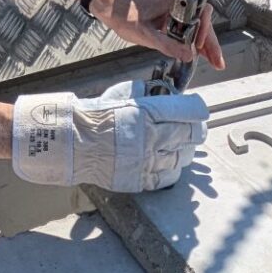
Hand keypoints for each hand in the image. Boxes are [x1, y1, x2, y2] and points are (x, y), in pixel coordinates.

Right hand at [10, 80, 210, 191]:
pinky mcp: (140, 179)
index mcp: (148, 113)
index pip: (191, 112)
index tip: (200, 113)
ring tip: (180, 146)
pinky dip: (172, 169)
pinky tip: (168, 163)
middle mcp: (152, 137)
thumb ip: (147, 95)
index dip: (198, 112)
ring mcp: (147, 160)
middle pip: (192, 136)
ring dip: (185, 151)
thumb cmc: (94, 115)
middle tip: (196, 131)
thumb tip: (167, 93)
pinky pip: (168, 177)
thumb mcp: (122, 94)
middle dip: (196, 132)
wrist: (71, 142)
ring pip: (183, 157)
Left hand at [93, 0, 225, 70]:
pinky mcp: (171, 21)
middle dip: (211, 43)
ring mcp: (176, 14)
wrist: (111, 10)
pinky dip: (194, 44)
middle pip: (203, 23)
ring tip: (215, 63)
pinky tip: (201, 56)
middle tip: (218, 63)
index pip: (201, 12)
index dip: (204, 29)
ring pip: (197, 28)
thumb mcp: (145, 34)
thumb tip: (189, 55)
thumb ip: (167, 44)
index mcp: (175, 3)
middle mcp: (179, 6)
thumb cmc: (125, 17)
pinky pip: (187, 31)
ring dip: (205, 45)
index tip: (198, 45)